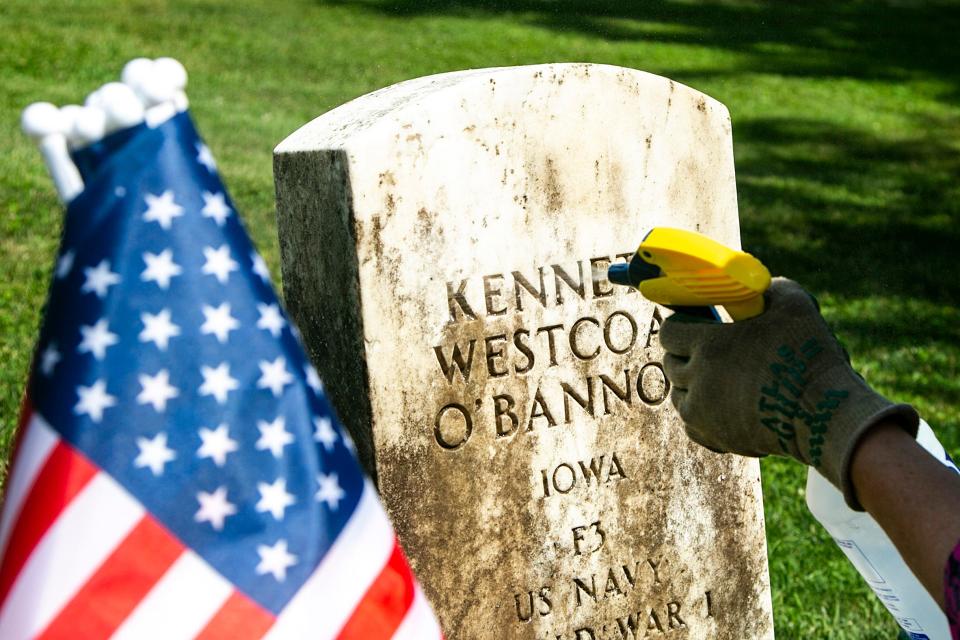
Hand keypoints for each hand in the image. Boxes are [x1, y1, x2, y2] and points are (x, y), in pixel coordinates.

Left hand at [660, 277, 918, 508]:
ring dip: (690, 386)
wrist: (824, 415)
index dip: (679, 324)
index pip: (670, 332)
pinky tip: (718, 406)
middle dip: (683, 354)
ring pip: (679, 396)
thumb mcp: (795, 304)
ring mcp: (703, 413)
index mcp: (709, 345)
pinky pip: (692, 425)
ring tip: (713, 378)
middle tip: (704, 350)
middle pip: (671, 364)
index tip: (693, 323)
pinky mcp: (716, 438)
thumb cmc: (809, 356)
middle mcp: (698, 380)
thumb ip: (769, 289)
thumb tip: (759, 289)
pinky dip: (700, 415)